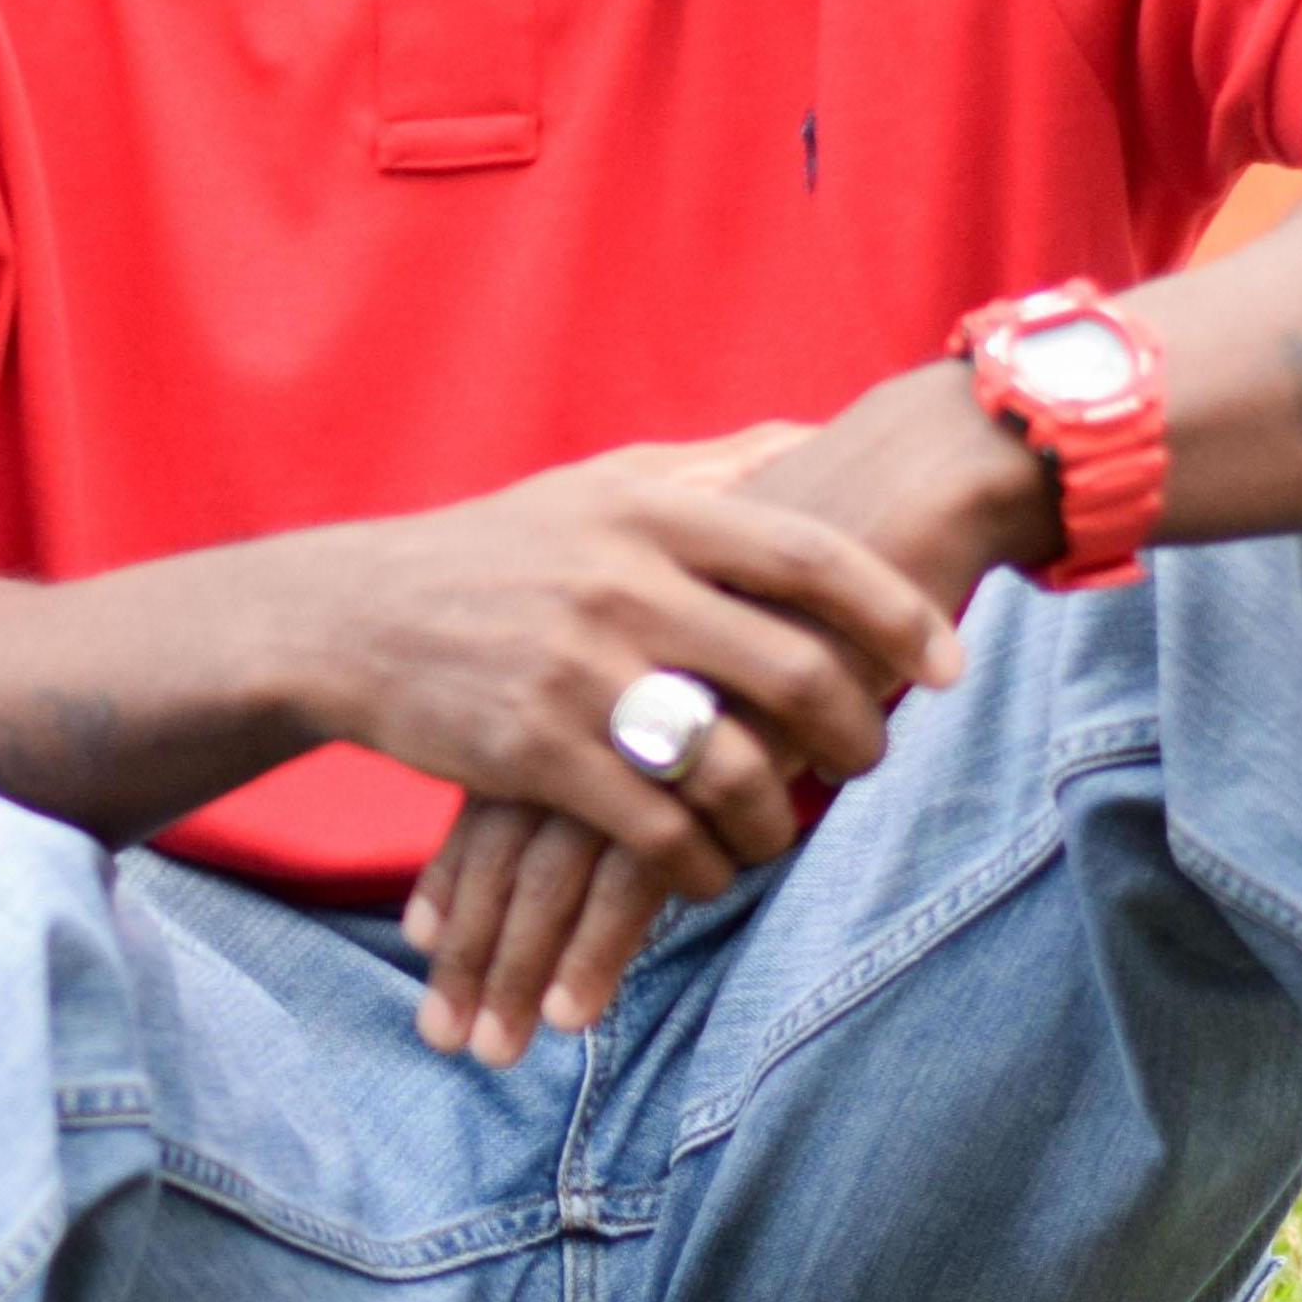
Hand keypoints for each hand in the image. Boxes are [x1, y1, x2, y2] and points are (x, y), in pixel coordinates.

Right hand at [386, 386, 1046, 1067]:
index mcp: (648, 513)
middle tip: (870, 757)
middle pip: (792, 670)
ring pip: (732, 765)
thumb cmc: (492, 551)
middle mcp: (621, 585)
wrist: (350, 619)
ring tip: (782, 827)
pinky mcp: (535, 754)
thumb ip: (707, 466)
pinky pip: (657, 831)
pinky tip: (707, 868)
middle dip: (857, 731)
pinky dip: (701, 864)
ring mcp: (577, 673)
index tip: (952, 661)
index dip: (897, 613)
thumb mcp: (594, 485)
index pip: (810, 557)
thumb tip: (812, 433)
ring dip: (778, 816)